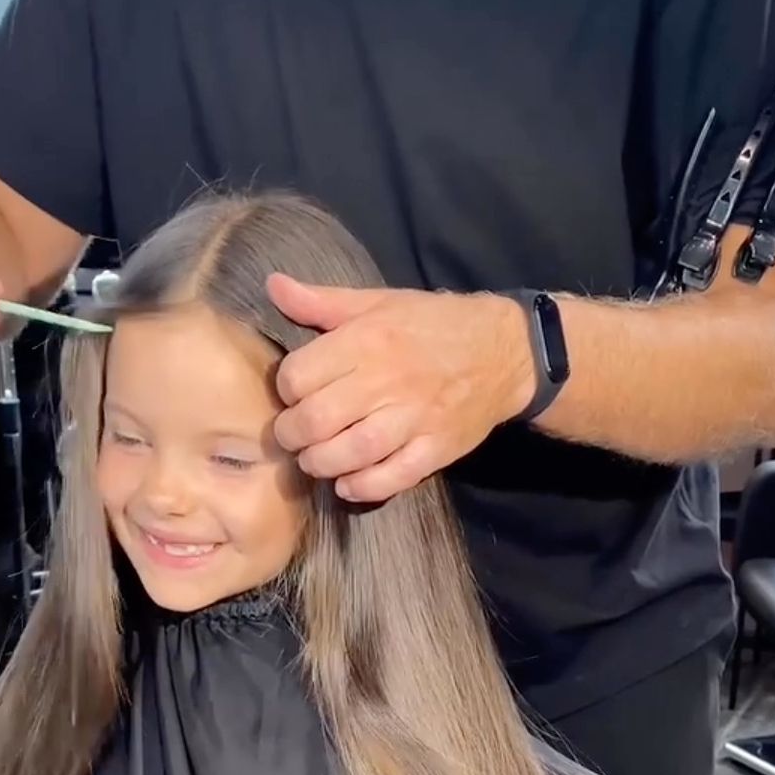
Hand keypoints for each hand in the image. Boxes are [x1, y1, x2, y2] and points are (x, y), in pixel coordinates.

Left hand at [269, 277, 533, 501]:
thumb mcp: (378, 302)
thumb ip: (322, 302)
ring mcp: (414, 419)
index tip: (293, 395)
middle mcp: (387, 380)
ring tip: (315, 460)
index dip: (286, 391)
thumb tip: (272, 287)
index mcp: (367, 339)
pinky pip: (390, 479)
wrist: (503, 351)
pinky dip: (361, 487)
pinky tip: (347, 483)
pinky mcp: (435, 450)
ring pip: (349, 454)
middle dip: (292, 435)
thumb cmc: (432, 325)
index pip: (299, 377)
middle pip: (316, 421)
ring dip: (320, 464)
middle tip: (294, 436)